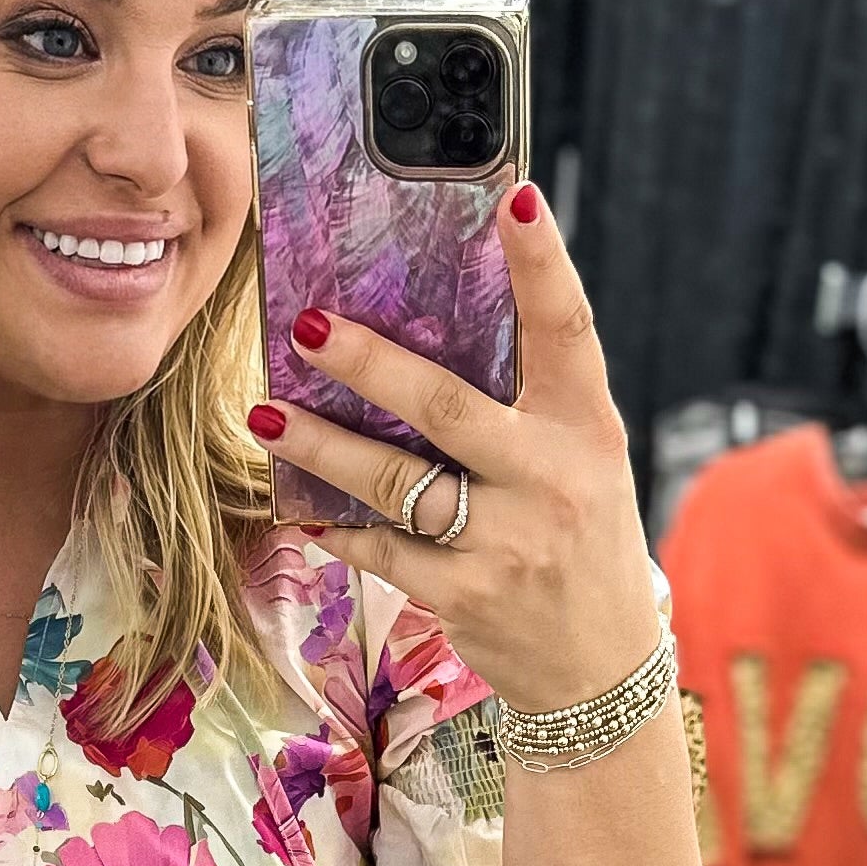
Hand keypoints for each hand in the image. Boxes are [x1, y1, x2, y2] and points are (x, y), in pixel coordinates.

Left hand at [247, 185, 664, 715]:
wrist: (599, 668)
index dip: (543, 263)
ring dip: (322, 447)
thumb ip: (525, 403)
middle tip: (307, 325)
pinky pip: (383, 550)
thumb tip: (431, 328)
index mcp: (587, 426)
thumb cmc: (578, 540)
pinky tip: (300, 508)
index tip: (514, 197)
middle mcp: (551, 477)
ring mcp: (506, 541)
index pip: (568, 329)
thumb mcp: (582, 461)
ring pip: (395, 483)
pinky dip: (338, 527)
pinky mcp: (465, 596)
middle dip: (369, 364)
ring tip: (266, 413)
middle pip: (447, 406)